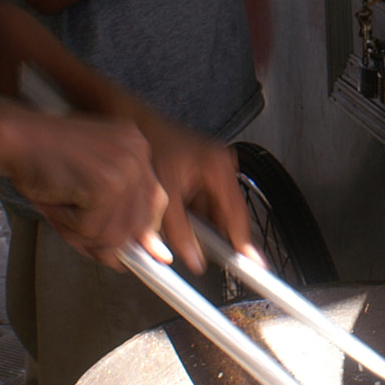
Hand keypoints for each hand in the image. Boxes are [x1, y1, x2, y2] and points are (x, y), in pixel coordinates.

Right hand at [0, 104, 169, 266]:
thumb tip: (140, 255)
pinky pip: (91, 230)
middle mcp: (138, 152)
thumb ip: (116, 213)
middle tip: (83, 237)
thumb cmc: (41, 159)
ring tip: (59, 212)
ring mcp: (124, 167)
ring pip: (114, 233)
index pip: (155, 200)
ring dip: (81, 234)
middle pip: (140, 222)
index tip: (133, 250)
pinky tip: (55, 204)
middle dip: (109, 240)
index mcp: (136, 146)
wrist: (13, 139)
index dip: (141, 230)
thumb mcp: (87, 183)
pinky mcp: (105, 183)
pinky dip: (67, 227)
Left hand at [140, 116, 255, 273]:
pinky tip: (176, 216)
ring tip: (179, 226)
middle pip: (225, 214)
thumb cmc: (149, 144)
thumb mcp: (163, 193)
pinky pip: (202, 205)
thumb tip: (192, 257)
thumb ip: (178, 229)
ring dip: (200, 226)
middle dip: (213, 234)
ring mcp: (211, 170)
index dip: (243, 241)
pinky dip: (191, 216)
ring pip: (212, 212)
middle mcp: (220, 166)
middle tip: (212, 255)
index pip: (237, 213)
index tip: (252, 262)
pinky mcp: (200, 175)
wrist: (132, 121)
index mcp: (218, 166)